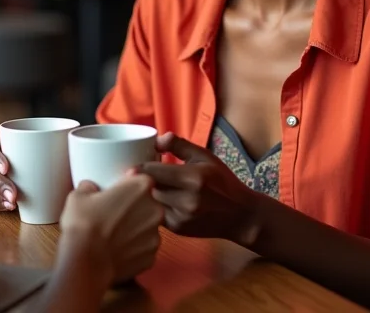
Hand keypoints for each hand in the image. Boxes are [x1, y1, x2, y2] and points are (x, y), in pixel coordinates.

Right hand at [60, 174, 162, 283]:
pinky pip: (144, 248)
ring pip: (147, 227)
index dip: (130, 185)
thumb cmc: (83, 224)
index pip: (143, 179)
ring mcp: (155, 235)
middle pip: (148, 204)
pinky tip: (117, 250)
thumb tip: (89, 188)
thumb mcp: (78, 195)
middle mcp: (154, 209)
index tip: (118, 192)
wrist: (85, 263)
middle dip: (134, 208)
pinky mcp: (151, 258)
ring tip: (114, 235)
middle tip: (114, 214)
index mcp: (140, 187)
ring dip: (135, 229)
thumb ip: (89, 187)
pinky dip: (134, 249)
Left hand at [140, 133, 260, 244]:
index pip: (153, 172)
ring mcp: (181, 217)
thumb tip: (156, 140)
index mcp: (192, 178)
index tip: (129, 164)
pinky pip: (157, 214)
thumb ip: (179, 145)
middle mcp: (185, 200)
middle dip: (140, 181)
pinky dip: (154, 206)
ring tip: (142, 186)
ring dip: (146, 194)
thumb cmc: (222, 181)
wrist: (240, 215)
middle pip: (149, 188)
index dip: (139, 168)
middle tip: (132, 175)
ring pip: (150, 203)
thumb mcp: (204, 156)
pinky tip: (157, 199)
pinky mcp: (178, 230)